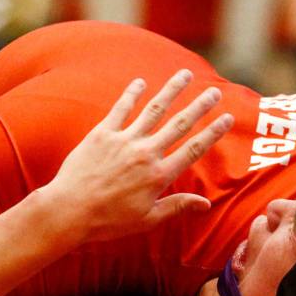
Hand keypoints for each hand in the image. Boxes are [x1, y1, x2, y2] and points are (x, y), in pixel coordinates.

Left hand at [45, 69, 232, 242]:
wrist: (69, 211)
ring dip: (171, 91)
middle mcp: (145, 153)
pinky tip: (141, 81)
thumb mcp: (148, 219)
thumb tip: (206, 204)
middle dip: (200, 107)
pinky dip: (131, 94)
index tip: (227, 118)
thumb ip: (177, 207)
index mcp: (159, 175)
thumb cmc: (109, 221)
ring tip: (185, 75)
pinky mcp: (101, 134)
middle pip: (179, 125)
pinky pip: (120, 110)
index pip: (194, 149)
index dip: (213, 133)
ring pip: (153, 110)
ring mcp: (123, 141)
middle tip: (215, 92)